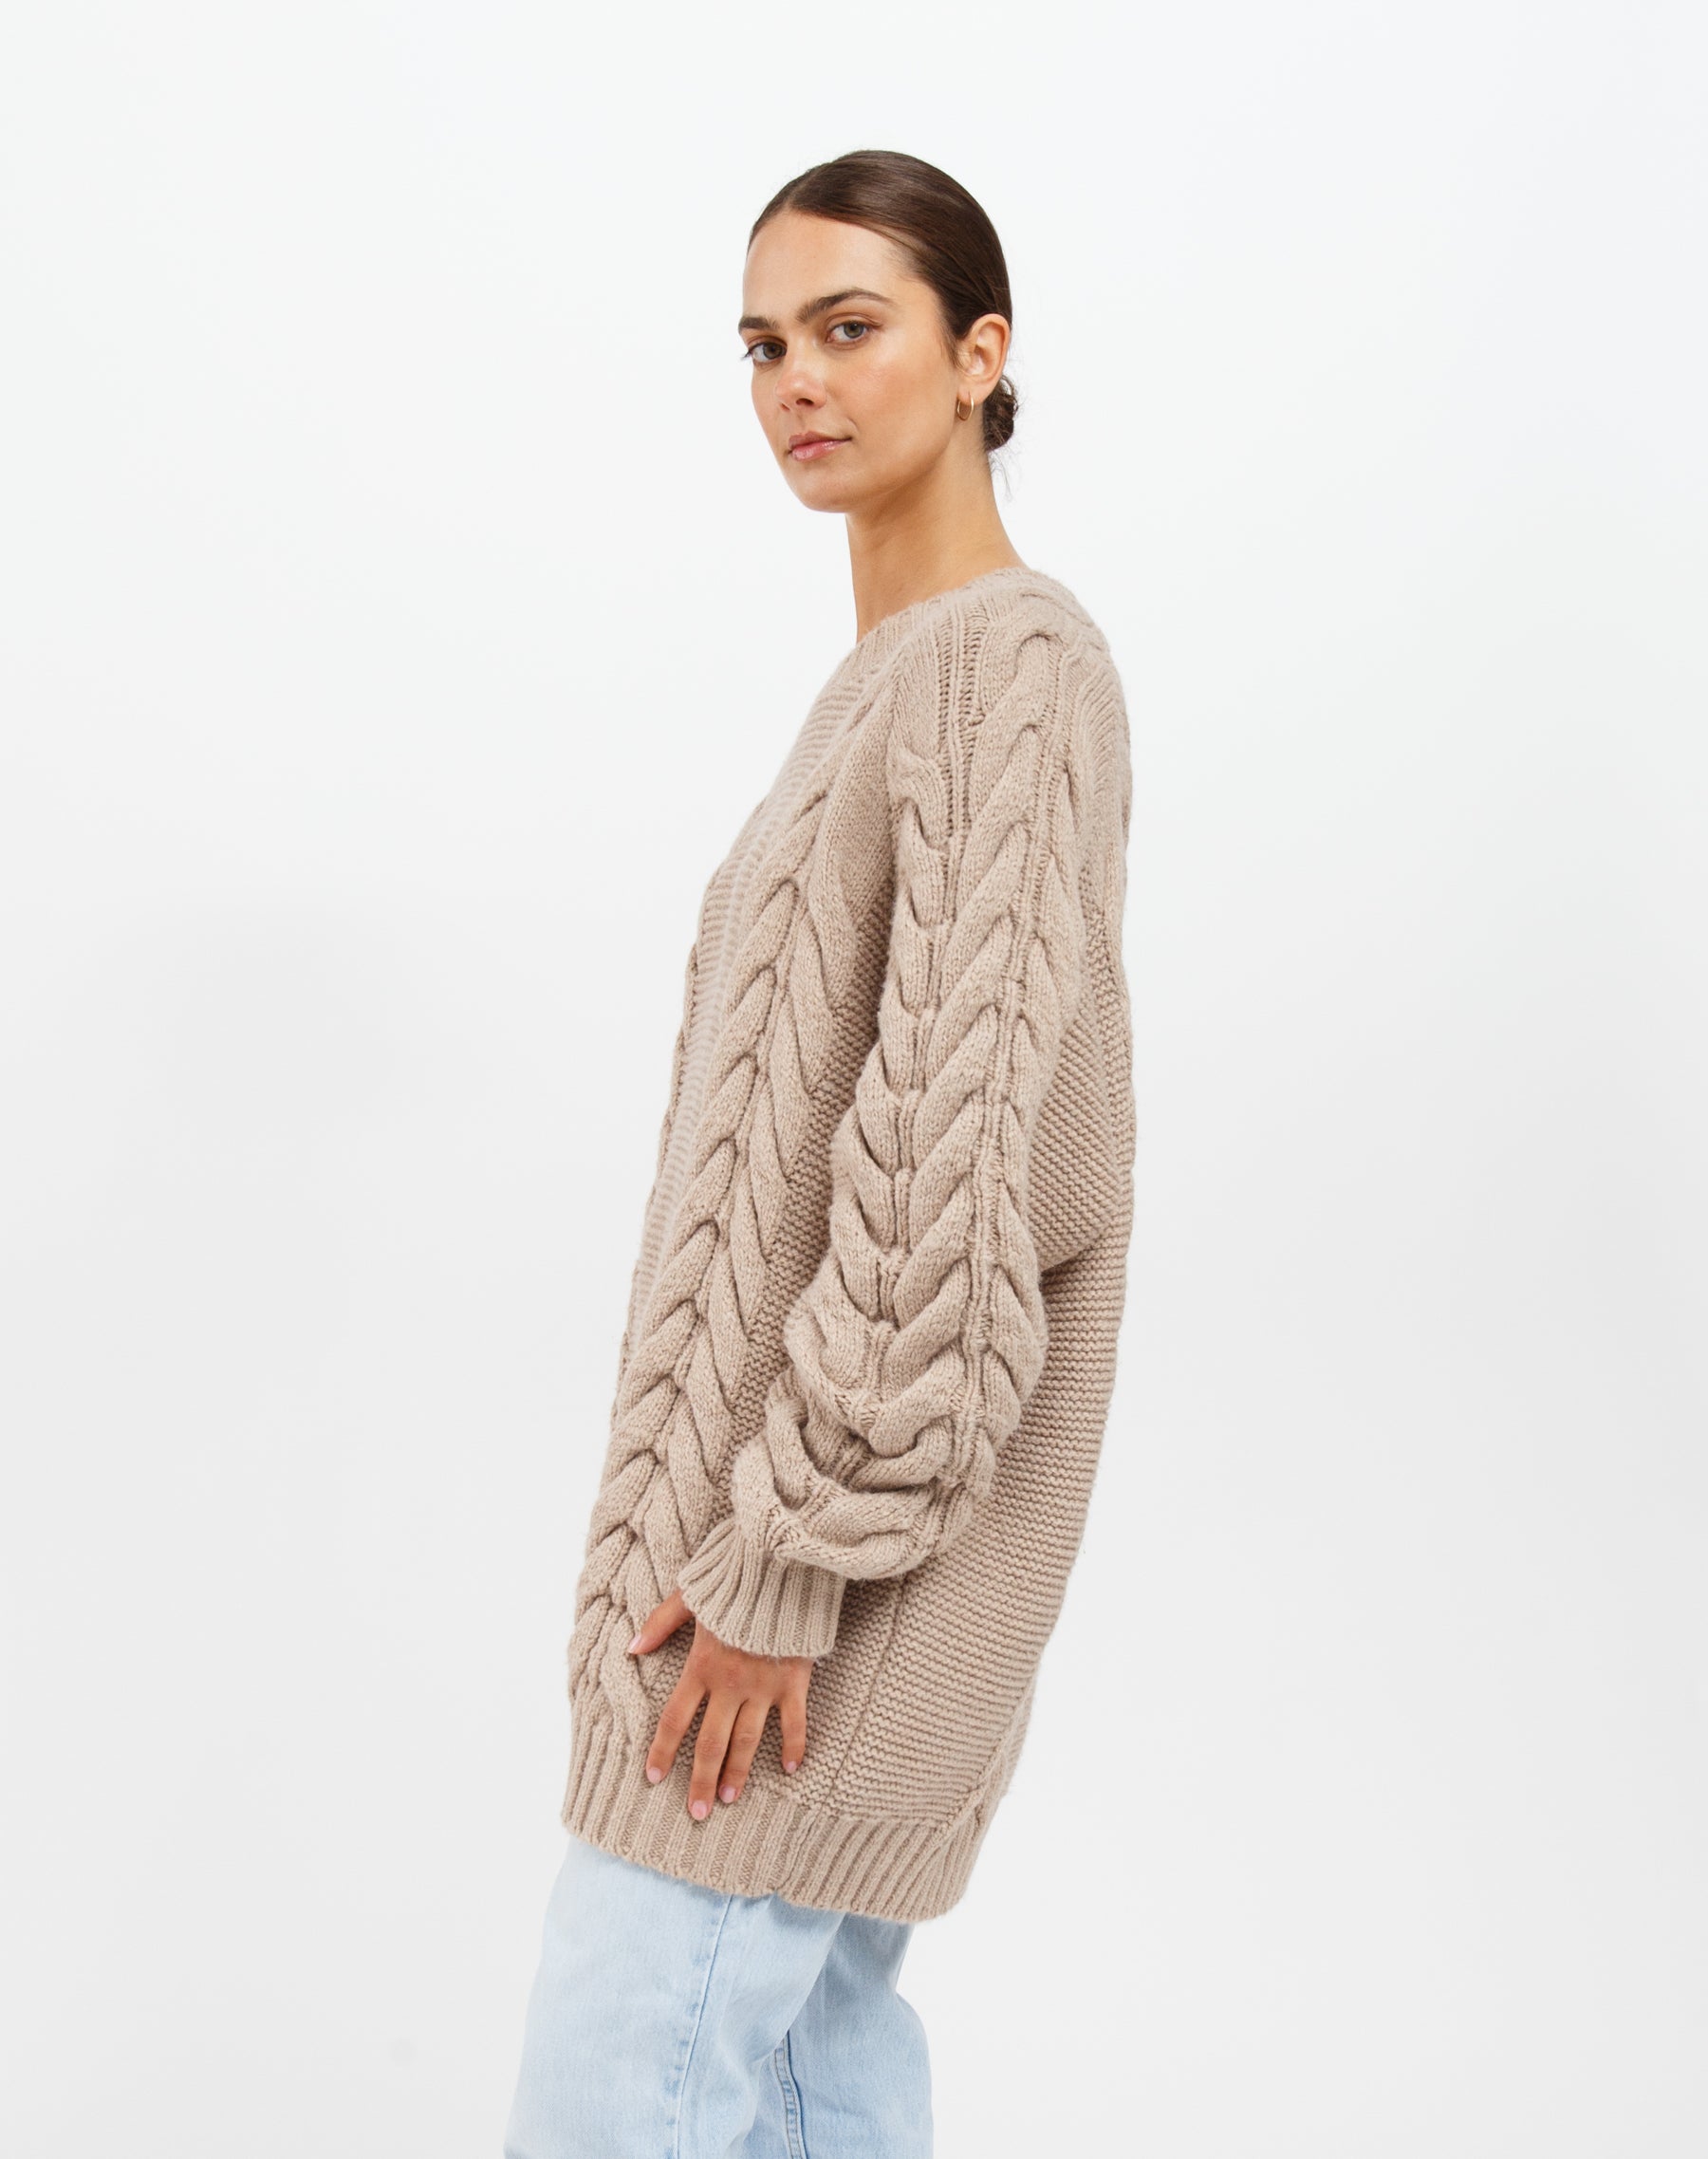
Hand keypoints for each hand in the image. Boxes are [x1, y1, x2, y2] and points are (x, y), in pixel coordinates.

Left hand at [627, 1591, 813, 1820]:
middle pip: (710, 1743)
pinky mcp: (794, 1681)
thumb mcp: (688, 1596)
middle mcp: (729, 1684)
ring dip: (737, 1773)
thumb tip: (631, 1649)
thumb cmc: (732, 1582)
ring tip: (728, 1799)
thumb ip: (659, 1624)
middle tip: (696, 1813)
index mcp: (700, 1666)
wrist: (780, 1568)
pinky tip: (790, 1769)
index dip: (661, 1751)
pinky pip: (794, 1722)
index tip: (652, 1778)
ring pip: (747, 1740)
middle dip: (700, 1780)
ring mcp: (763, 1686)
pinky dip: (794, 1746)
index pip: (674, 1719)